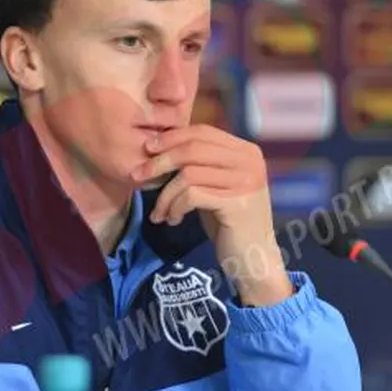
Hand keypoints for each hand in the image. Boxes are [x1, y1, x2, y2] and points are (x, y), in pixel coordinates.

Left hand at [131, 124, 293, 305]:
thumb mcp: (217, 185)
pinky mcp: (236, 204)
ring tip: (161, 212)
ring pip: (188, 175)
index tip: (148, 148)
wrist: (253, 258)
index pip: (203, 132)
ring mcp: (245, 182)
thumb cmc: (229, 221)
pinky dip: (174, 207)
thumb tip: (161, 145)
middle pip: (193, 149)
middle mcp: (249, 162)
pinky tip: (173, 220)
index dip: (172, 138)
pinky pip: (191, 196)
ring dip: (165, 195)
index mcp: (246, 151)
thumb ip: (201, 163)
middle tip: (138, 176)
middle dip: (160, 162)